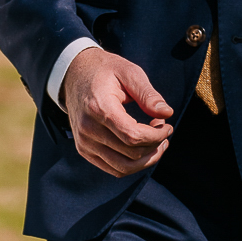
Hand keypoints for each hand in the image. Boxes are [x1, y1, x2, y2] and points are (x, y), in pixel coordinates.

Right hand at [60, 48, 174, 177]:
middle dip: (155, 145)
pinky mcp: (84, 150)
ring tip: (156, 143)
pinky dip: (133, 164)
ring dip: (146, 159)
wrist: (74, 75)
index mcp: (99, 108)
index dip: (156, 136)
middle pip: (131, 154)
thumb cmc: (104, 71)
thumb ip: (148, 94)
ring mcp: (84, 143)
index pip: (133, 136)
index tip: (167, 126)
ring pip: (123, 168)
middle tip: (162, 129)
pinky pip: (114, 169)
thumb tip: (167, 113)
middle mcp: (88, 130)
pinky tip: (141, 148)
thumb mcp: (129, 72)